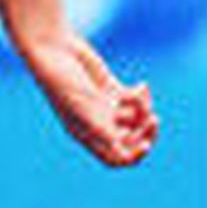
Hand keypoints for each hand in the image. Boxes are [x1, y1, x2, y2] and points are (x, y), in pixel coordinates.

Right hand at [27, 32, 158, 167]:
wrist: (53, 49)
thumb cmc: (62, 81)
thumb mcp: (84, 107)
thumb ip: (103, 128)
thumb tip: (120, 151)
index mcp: (87, 134)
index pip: (115, 158)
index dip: (134, 155)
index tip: (146, 143)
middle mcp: (97, 123)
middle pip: (130, 140)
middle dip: (144, 132)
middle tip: (153, 120)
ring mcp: (104, 106)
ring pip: (136, 119)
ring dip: (144, 109)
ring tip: (140, 95)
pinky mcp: (109, 89)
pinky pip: (134, 100)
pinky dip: (142, 95)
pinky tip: (142, 86)